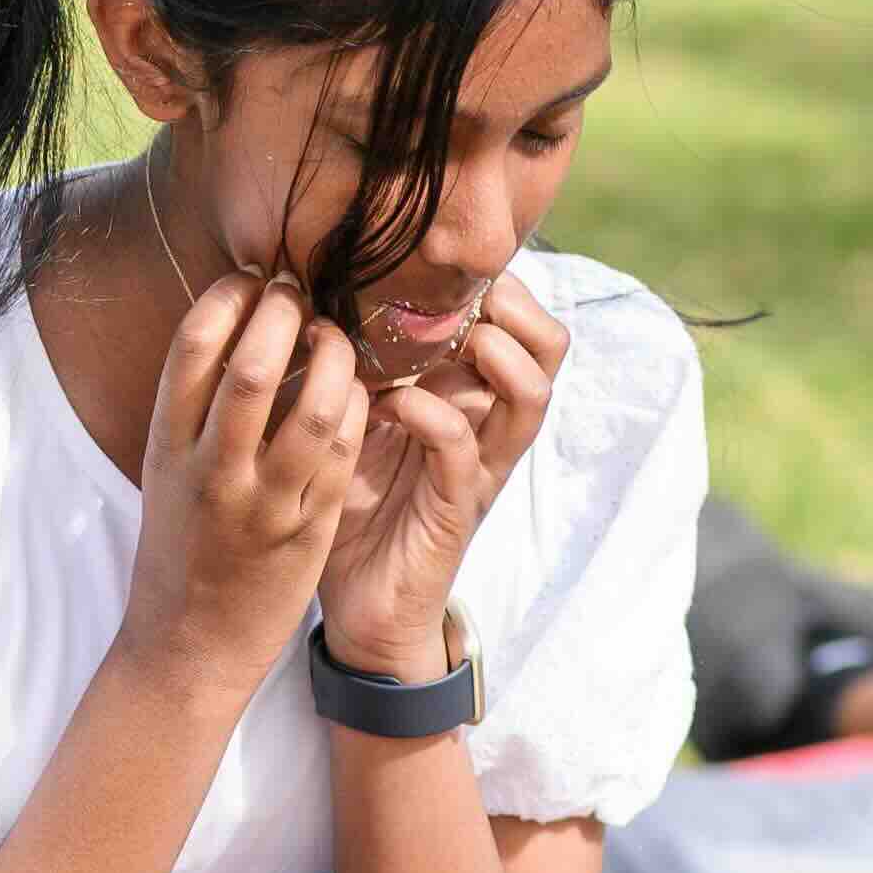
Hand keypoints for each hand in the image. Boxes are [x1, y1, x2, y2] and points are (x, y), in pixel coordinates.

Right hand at [117, 266, 366, 694]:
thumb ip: (194, 408)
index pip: (193, 345)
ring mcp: (263, 502)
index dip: (229, 297)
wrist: (188, 646)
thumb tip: (234, 324)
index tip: (253, 280)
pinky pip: (347, 451)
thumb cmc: (182, 548)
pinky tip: (358, 392)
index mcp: (166, 446)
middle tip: (302, 298)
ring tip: (336, 339)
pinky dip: (358, 407)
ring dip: (335, 357)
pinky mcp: (309, 530)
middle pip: (252, 364)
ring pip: (315, 406)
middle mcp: (211, 470)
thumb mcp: (167, 472)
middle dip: (285, 314)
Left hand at [315, 274, 564, 683]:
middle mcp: (489, 429)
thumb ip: (359, 371)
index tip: (447, 262)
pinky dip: (434, 414)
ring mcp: (480, 468)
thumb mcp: (358, 425)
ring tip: (453, 340)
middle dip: (516, 308)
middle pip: (549, 350)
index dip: (503, 286)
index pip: (522, 325)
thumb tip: (323, 295)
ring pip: (530, 395)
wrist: (359, 610)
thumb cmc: (355, 509)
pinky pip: (464, 448)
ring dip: (496, 354)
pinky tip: (394, 405)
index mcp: (471, 399)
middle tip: (466, 292)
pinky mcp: (457, 508)